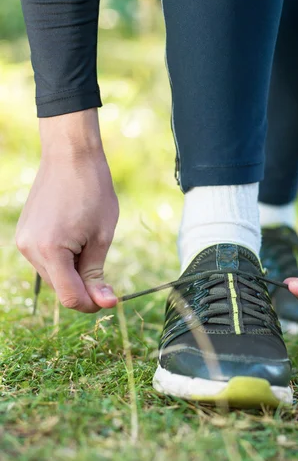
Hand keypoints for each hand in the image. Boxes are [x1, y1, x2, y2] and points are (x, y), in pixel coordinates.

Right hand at [16, 110, 118, 312]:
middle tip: (103, 264)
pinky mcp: (24, 235)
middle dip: (85, 286)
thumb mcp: (102, 237)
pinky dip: (63, 260)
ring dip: (74, 272)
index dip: (93, 303)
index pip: (70, 297)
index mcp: (51, 251)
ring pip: (54, 276)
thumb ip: (98, 274)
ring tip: (88, 243)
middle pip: (61, 288)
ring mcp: (23, 242)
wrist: (70, 156)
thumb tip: (105, 304)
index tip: (111, 297)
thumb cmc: (92, 192)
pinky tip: (76, 239)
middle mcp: (30, 250)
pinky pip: (46, 261)